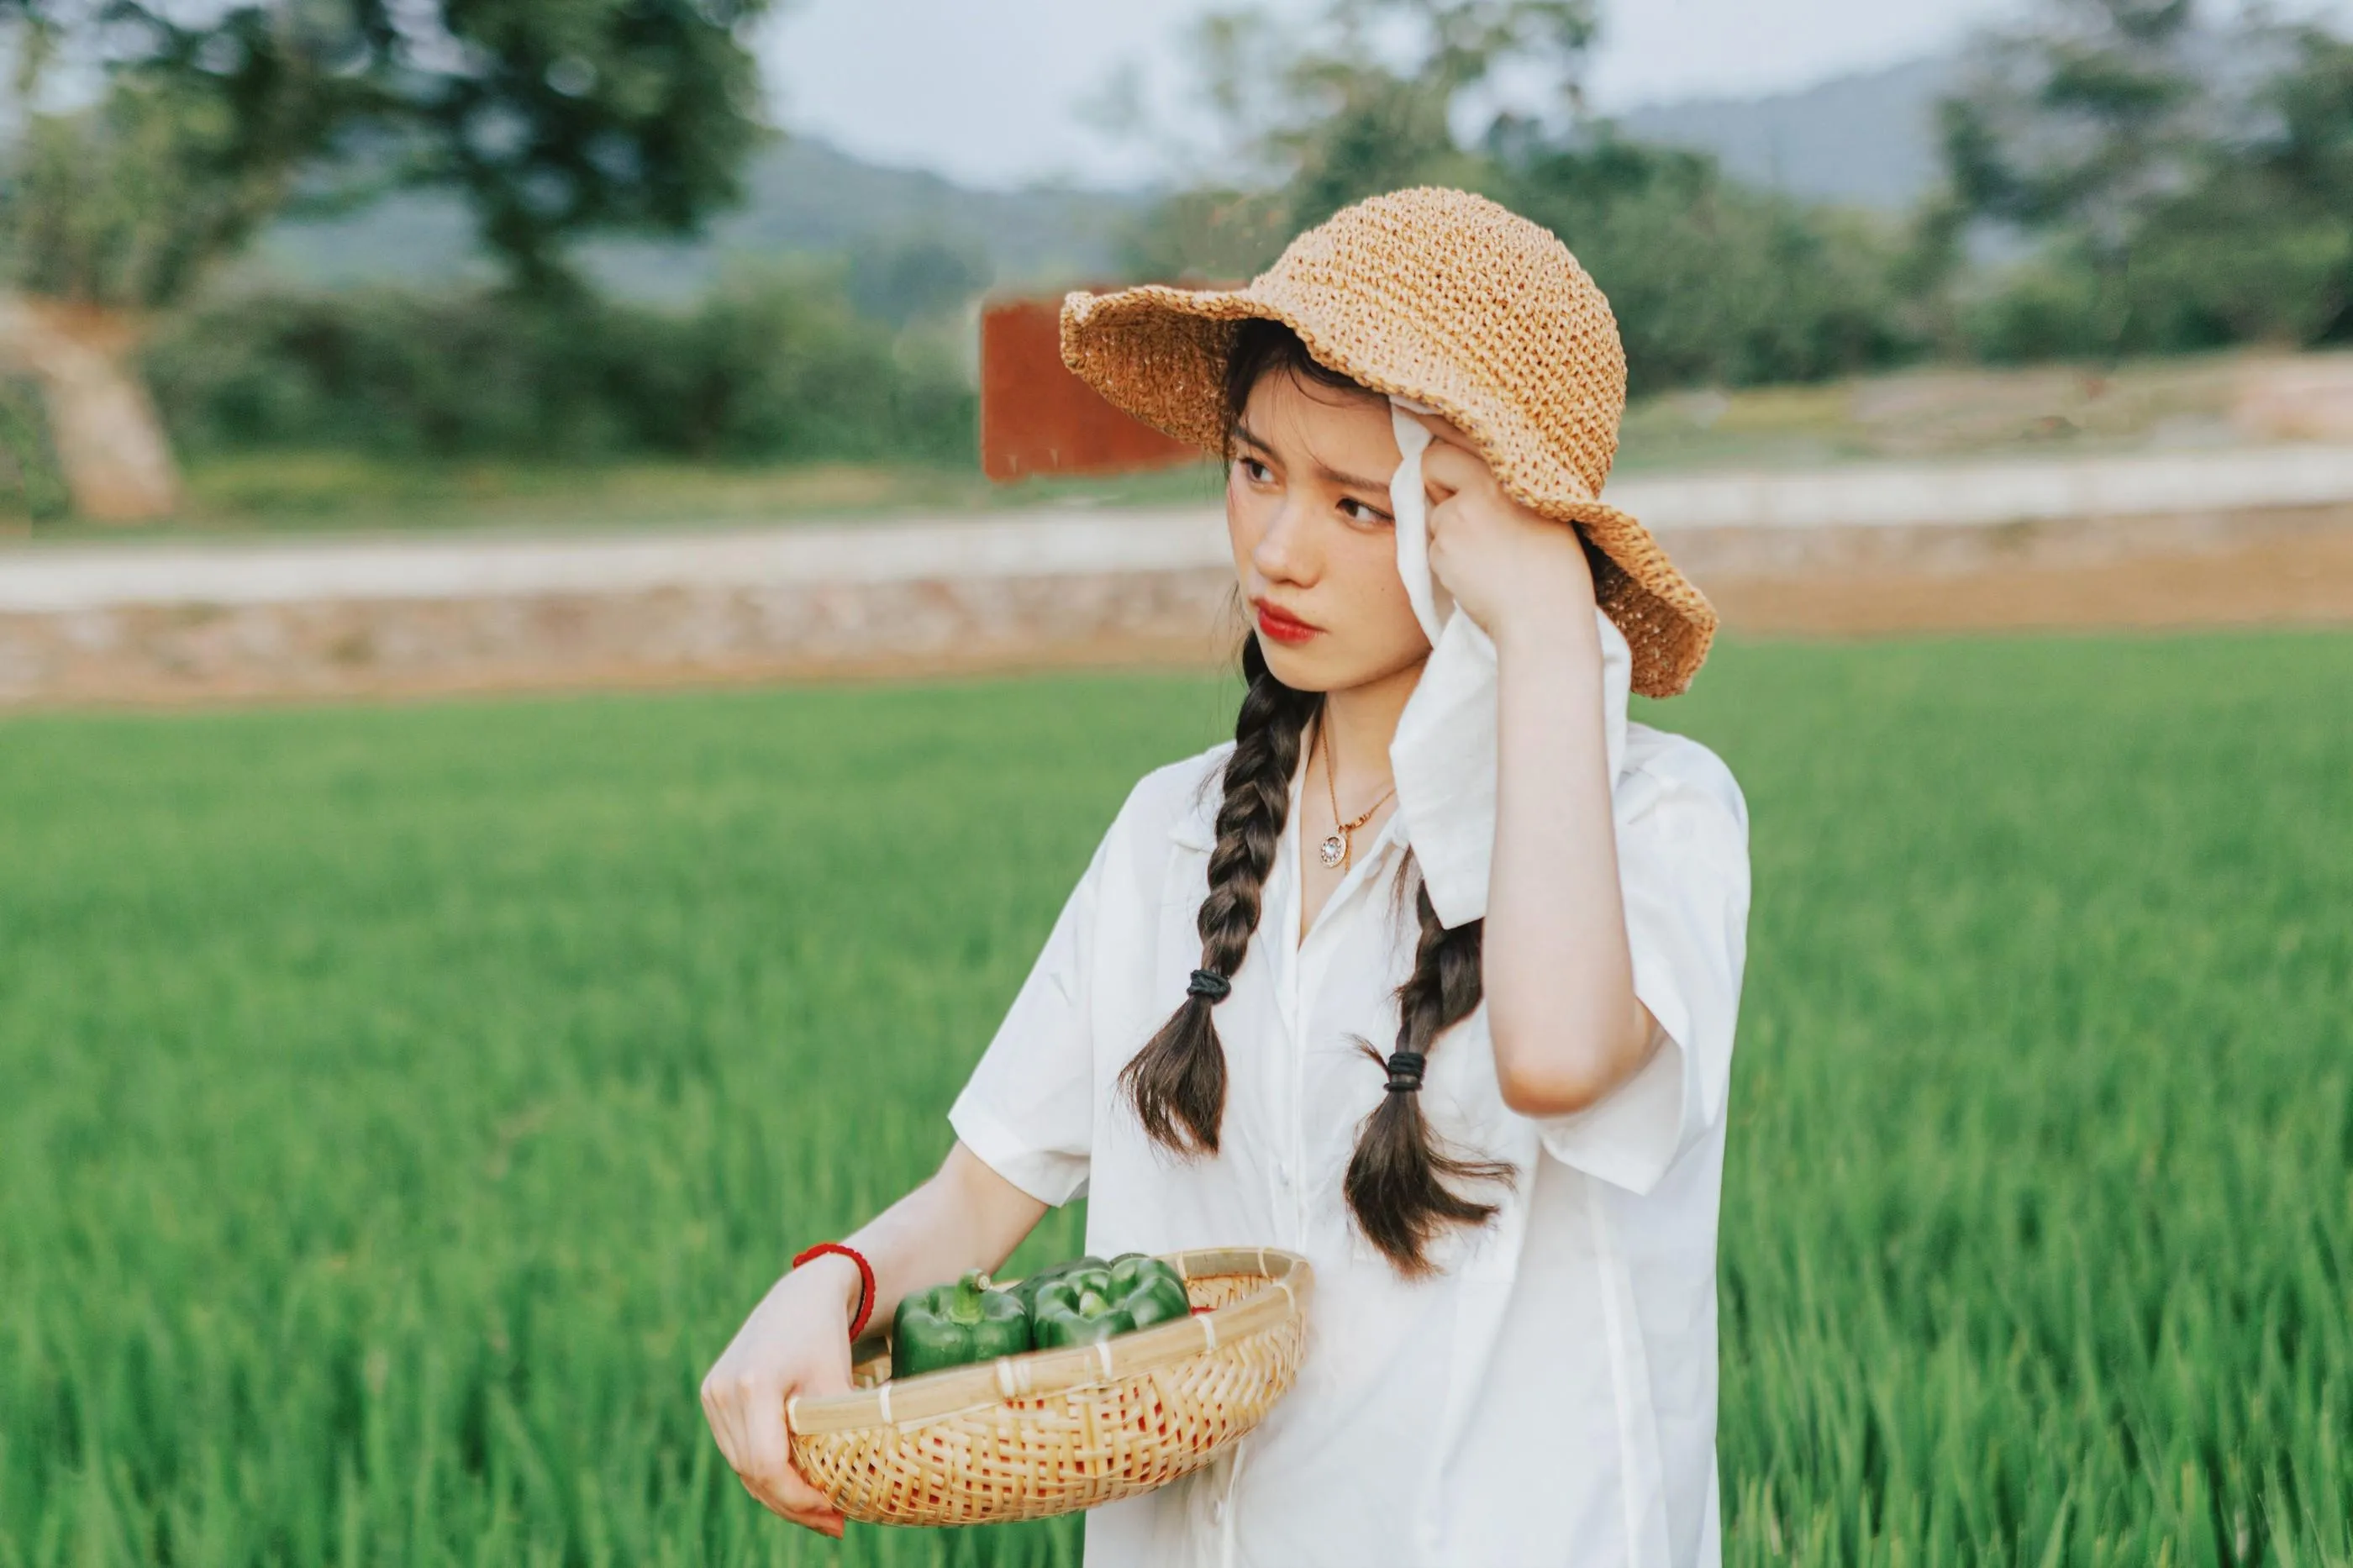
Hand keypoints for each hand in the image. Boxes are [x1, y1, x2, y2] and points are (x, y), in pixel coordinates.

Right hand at [700, 1255, 858, 1536]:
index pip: (766, 1464)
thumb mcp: (837, 1384)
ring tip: (821, 1512)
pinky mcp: (712, 1396)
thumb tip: (855, 1492)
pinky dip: (766, 1473)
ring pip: (742, 1467)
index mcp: (754, 1384)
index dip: (798, 1498)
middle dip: (793, 1504)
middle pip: (752, 1472)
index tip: (834, 1511)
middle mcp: (723, 1391)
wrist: (800, 1296)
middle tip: (835, 1523)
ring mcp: (712, 1394)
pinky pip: (738, 1450)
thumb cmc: (826, 1337)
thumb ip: (838, 1435)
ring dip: (779, 1494)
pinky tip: (797, 1486)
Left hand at [1410, 413, 1598, 647]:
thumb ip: (1510, 487)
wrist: (1545, 617)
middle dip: (1437, 482)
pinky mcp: (1442, 543)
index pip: (1465, 431)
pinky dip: (1446, 559)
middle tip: (1464, 513)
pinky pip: (1431, 546)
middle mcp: (1486, 483)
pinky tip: (1477, 575)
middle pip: (1433, 461)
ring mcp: (1459, 513)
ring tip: (1487, 557)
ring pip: (1433, 511)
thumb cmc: (1557, 572)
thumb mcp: (1547, 510)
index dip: (1437, 421)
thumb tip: (1471, 475)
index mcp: (1518, 470)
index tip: (1412, 403)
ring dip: (1448, 530)